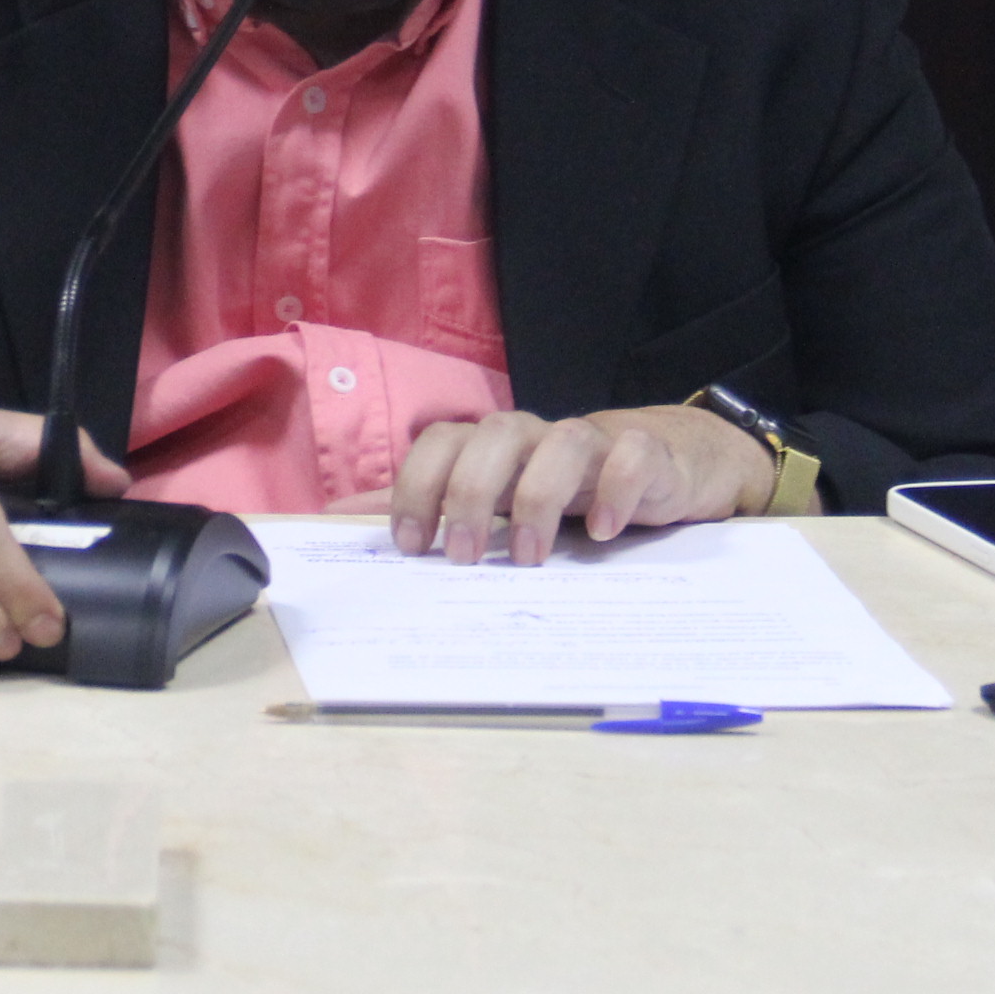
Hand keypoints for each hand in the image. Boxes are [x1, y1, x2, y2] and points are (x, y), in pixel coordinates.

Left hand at [334, 405, 769, 564]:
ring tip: (528, 558)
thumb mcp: (491, 500)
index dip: (418, 486)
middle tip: (460, 556)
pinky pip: (632, 456)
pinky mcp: (646, 455)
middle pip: (494, 435)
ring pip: (562, 440)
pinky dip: (615, 490)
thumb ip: (421, 505)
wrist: (660, 463)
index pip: (441, 442)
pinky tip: (601, 533)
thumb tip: (334, 519)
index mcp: (492, 447)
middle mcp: (537, 437)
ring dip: (538, 498)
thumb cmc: (560, 487)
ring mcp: (593, 442)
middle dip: (470, 493)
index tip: (411, 546)